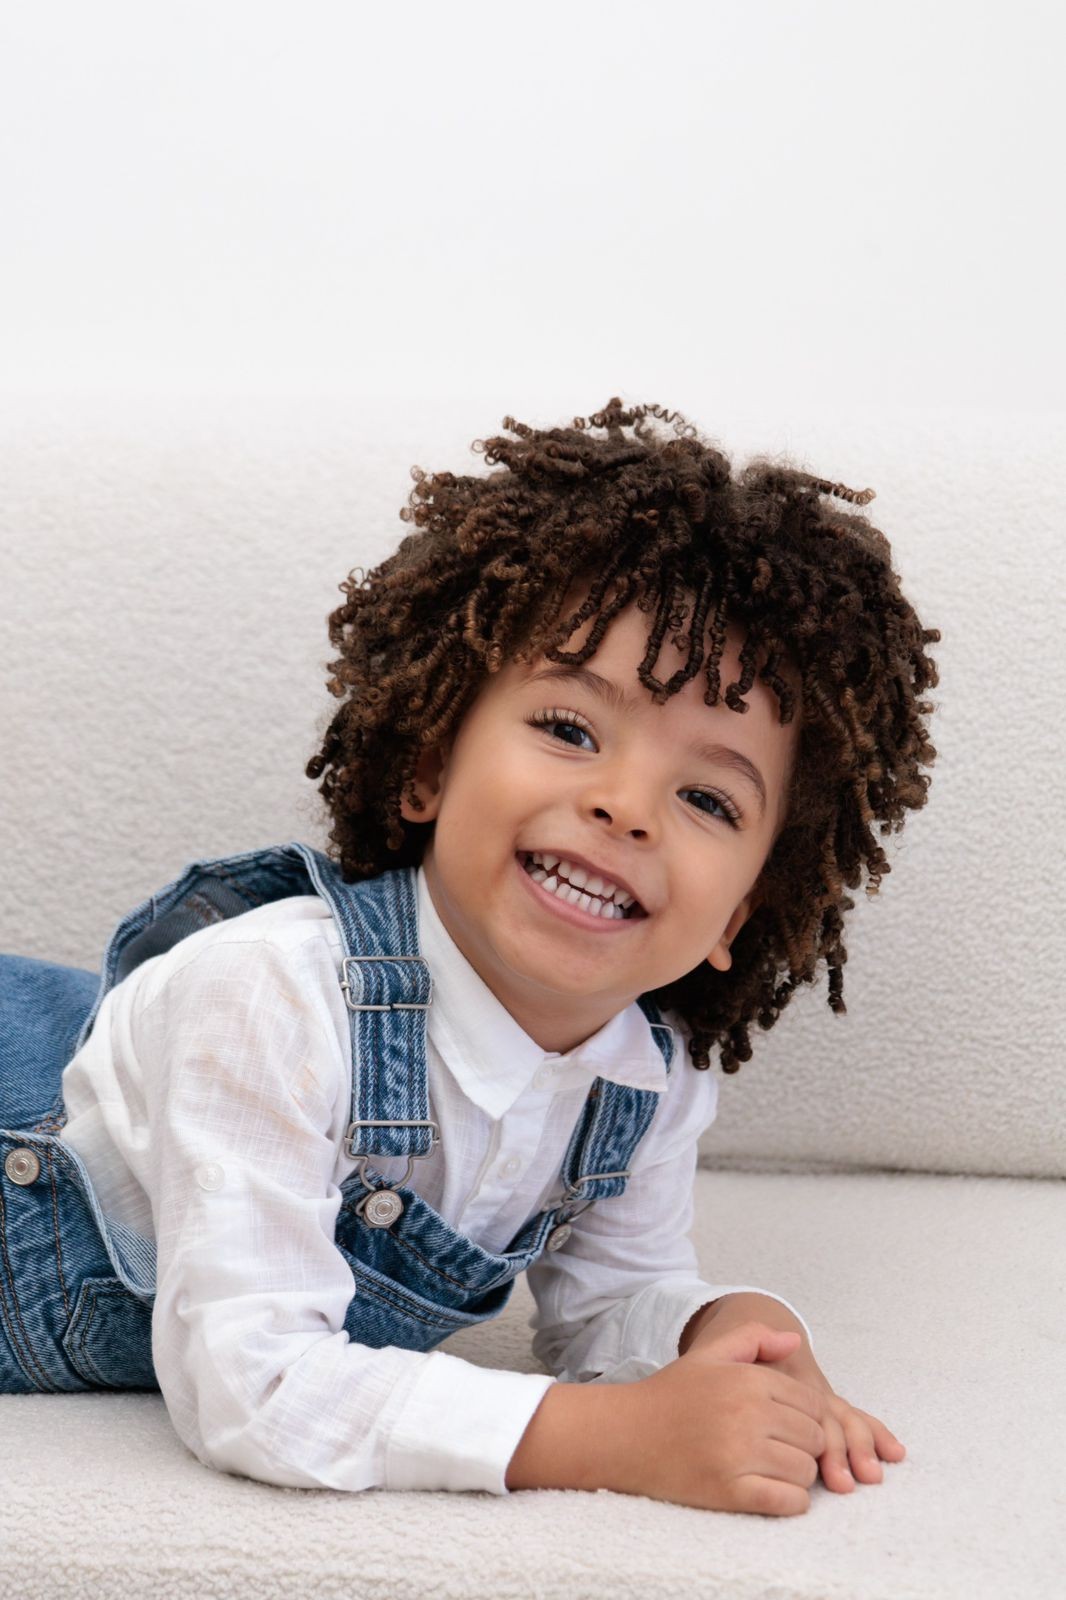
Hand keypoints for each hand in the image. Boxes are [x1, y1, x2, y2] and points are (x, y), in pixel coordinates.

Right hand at [688, 1304, 905, 1495]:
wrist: (624, 1433)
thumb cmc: (673, 1395)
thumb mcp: (712, 1355)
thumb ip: (755, 1339)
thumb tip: (796, 1341)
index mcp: (750, 1380)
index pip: (812, 1404)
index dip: (808, 1418)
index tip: (789, 1424)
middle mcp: (749, 1414)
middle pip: (815, 1439)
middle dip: (810, 1448)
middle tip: (784, 1449)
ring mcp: (740, 1454)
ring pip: (805, 1471)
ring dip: (801, 1476)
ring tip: (775, 1470)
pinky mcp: (731, 1491)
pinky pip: (788, 1501)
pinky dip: (792, 1501)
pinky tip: (777, 1494)